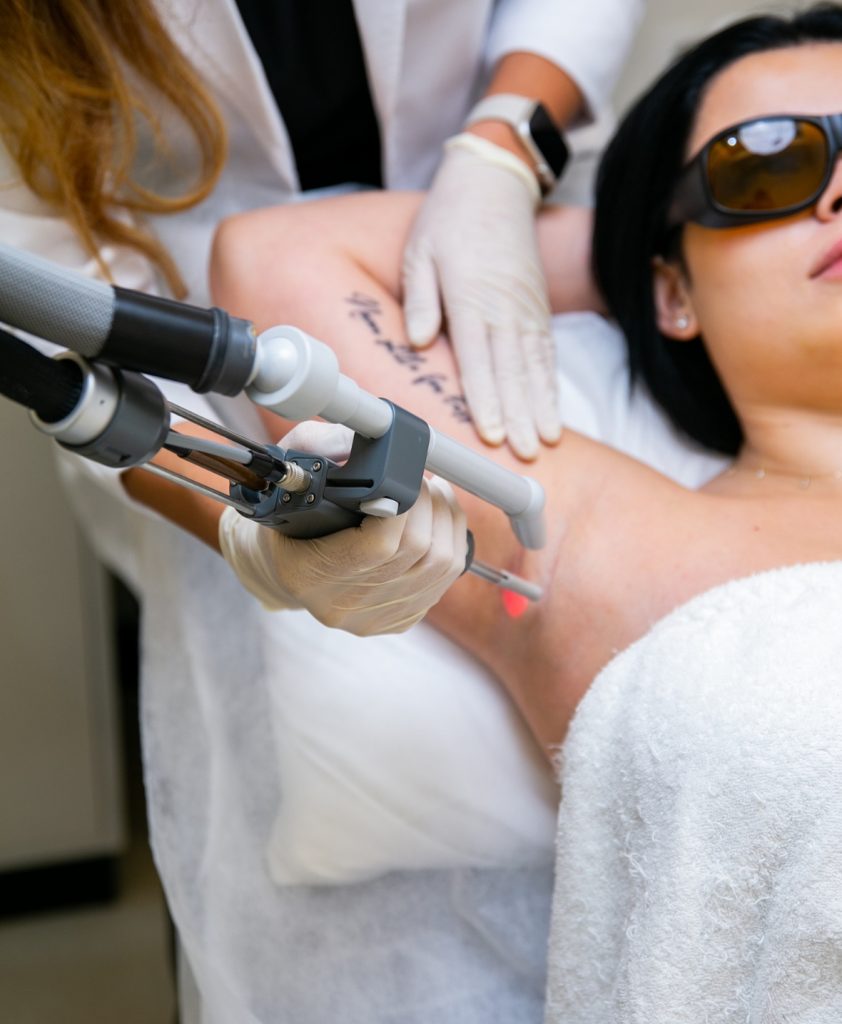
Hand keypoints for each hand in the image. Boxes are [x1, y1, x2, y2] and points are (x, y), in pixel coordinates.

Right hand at [218, 421, 467, 635]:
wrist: (282, 564)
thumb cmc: (287, 513)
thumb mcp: (291, 469)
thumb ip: (320, 445)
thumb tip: (362, 436)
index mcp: (308, 573)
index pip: (379, 545)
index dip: (407, 503)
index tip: (409, 475)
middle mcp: (343, 604)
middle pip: (419, 552)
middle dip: (432, 505)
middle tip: (425, 479)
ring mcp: (373, 618)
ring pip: (442, 566)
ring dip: (448, 521)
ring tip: (436, 494)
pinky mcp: (397, 619)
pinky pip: (445, 580)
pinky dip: (453, 543)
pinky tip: (440, 521)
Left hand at [402, 134, 559, 459]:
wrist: (492, 185)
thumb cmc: (448, 221)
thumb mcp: (420, 253)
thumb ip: (421, 299)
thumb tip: (419, 340)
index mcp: (470, 298)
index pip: (478, 359)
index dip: (486, 400)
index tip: (492, 433)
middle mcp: (503, 308)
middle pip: (511, 372)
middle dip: (518, 416)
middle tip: (524, 454)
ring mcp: (525, 310)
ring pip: (534, 367)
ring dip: (540, 408)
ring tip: (544, 441)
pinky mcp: (537, 309)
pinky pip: (546, 354)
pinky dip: (550, 386)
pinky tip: (552, 413)